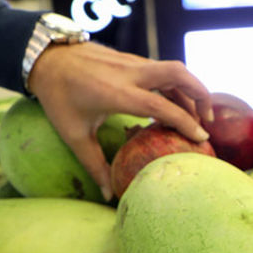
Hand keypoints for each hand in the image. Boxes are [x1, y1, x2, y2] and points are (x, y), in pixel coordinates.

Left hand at [27, 41, 212, 200]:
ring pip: (173, 70)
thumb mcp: (73, 134)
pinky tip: (174, 105)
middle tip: (207, 121)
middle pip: (178, 73)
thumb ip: (94, 164)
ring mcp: (132, 63)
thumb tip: (108, 195)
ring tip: (196, 116)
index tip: (201, 138)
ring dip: (190, 90)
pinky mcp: (131, 60)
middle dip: (200, 94)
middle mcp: (130, 73)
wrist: (46, 57)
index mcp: (117, 93)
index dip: (185, 121)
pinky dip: (175, 86)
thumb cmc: (58, 98)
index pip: (162, 105)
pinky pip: (161, 70)